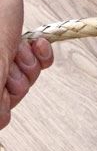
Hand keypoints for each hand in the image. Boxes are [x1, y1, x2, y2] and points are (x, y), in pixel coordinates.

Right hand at [0, 0, 52, 128]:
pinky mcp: (9, 44)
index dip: (0, 106)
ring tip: (20, 49)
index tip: (5, 93)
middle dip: (15, 84)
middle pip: (3, 98)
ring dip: (26, 68)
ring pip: (18, 82)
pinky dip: (38, 57)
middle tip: (13, 66)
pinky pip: (31, 64)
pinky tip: (36, 45)